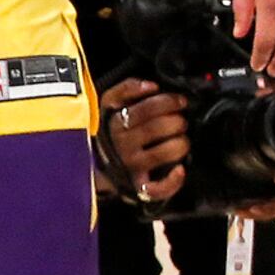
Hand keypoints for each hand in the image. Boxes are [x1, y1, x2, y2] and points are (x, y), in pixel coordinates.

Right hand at [95, 77, 189, 205]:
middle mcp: (122, 144)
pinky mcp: (138, 187)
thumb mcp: (110, 105)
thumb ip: (126, 89)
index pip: (146, 108)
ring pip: (165, 152)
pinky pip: (158, 188)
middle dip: (178, 121)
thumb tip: (150, 85)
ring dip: (181, 143)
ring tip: (182, 140)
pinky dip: (173, 181)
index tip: (180, 101)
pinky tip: (180, 170)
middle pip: (158, 128)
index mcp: (115, 122)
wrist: (93, 165)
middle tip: (181, 121)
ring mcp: (131, 166)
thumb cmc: (111, 132)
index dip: (168, 102)